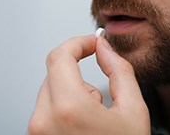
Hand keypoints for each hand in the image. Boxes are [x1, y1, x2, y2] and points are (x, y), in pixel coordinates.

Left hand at [27, 35, 149, 134]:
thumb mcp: (133, 110)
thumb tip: (105, 49)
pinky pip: (47, 107)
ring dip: (72, 92)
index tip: (90, 43)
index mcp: (68, 109)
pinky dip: (64, 106)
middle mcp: (44, 120)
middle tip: (98, 95)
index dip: (78, 43)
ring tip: (92, 117)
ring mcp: (37, 131)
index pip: (60, 56)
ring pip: (51, 89)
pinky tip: (81, 125)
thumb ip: (119, 71)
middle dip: (78, 74)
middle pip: (55, 72)